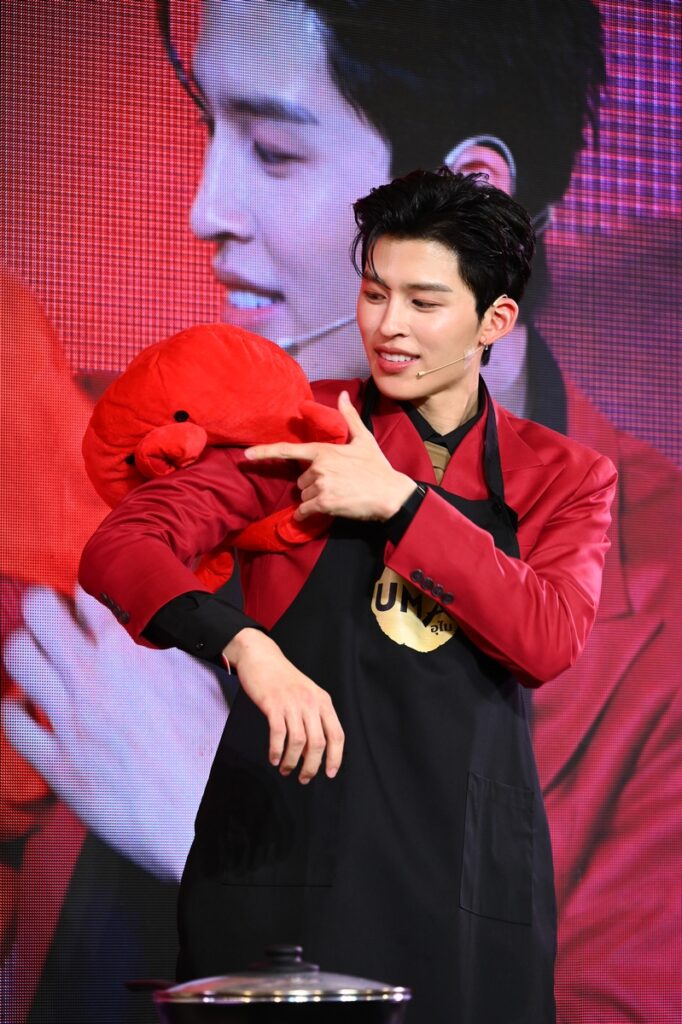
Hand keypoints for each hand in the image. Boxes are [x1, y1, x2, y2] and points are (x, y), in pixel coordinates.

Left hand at [2, 586, 227, 880]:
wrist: (200, 807)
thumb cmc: (207, 746)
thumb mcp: (198, 679)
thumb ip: (164, 654)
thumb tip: (146, 644)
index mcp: (124, 656)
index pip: (84, 604)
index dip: (79, 598)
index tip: (77, 601)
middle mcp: (88, 679)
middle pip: (37, 615)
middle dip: (39, 609)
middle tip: (46, 619)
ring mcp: (66, 721)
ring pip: (17, 659)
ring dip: (22, 650)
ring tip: (32, 658)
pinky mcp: (55, 763)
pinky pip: (11, 724)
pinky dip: (14, 710)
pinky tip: (25, 709)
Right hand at [224, 628, 343, 783]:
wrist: (261, 657)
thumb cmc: (283, 679)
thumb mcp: (306, 694)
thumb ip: (313, 718)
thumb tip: (313, 751)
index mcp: (323, 701)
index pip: (336, 734)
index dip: (335, 757)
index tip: (329, 773)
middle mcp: (310, 702)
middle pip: (318, 743)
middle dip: (312, 766)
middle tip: (304, 778)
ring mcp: (292, 703)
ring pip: (298, 742)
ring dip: (292, 762)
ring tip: (286, 770)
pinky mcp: (273, 704)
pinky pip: (279, 734)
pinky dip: (277, 751)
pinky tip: (274, 758)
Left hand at [245, 390, 415, 520]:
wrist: (391, 494)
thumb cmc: (377, 466)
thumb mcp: (364, 439)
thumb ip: (349, 417)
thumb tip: (342, 394)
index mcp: (323, 451)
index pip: (288, 450)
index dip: (264, 453)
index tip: (246, 455)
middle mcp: (319, 467)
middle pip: (300, 480)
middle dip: (312, 484)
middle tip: (336, 485)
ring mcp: (321, 486)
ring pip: (303, 496)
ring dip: (314, 499)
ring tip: (336, 496)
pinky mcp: (324, 504)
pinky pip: (304, 511)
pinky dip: (307, 515)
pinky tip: (320, 512)